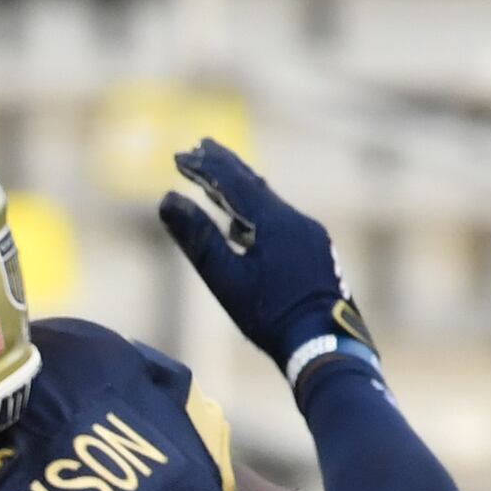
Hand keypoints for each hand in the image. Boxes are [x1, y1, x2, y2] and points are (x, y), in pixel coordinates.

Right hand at [156, 140, 374, 376]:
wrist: (325, 344)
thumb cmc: (270, 316)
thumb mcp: (226, 279)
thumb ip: (197, 237)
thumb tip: (166, 199)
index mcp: (275, 221)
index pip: (235, 183)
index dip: (206, 168)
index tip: (181, 155)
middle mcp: (297, 220)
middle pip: (256, 186)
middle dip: (227, 167)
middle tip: (203, 145)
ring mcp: (311, 236)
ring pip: (270, 204)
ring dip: (242, 191)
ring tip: (219, 184)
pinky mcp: (317, 254)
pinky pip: (283, 223)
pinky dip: (259, 214)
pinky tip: (249, 227)